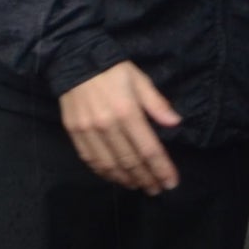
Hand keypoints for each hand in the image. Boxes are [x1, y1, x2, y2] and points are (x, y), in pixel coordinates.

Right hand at [58, 60, 181, 193]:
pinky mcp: (74, 131)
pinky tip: (114, 177)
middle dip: (146, 179)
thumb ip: (157, 103)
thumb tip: (175, 123)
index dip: (162, 169)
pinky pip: (89, 158)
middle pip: (130, 161)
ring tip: (138, 186)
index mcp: (127, 112)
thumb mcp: (140, 80)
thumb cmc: (112, 70)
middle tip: (156, 189)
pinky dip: (103, 172)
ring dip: (126, 179)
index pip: (149, 149)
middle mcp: (107, 125)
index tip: (171, 183)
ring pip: (109, 164)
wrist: (73, 59)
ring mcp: (88, 130)